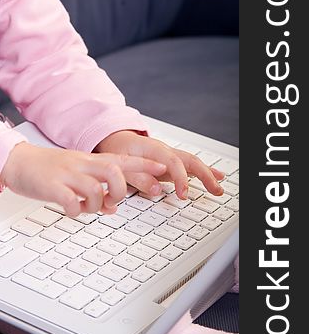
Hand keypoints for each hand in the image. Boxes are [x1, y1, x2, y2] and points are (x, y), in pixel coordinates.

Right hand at [0, 142, 166, 216]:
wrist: (19, 161)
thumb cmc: (49, 169)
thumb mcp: (76, 174)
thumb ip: (97, 187)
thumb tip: (113, 207)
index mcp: (89, 161)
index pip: (122, 160)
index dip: (143, 165)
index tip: (163, 168)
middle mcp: (81, 165)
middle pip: (114, 172)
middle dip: (121, 190)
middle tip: (112, 201)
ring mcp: (67, 175)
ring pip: (96, 189)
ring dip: (97, 205)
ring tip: (86, 208)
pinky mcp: (52, 187)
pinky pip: (71, 201)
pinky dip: (76, 211)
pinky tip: (71, 210)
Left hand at [94, 130, 224, 199]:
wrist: (115, 139)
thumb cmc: (117, 149)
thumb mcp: (120, 165)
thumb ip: (138, 178)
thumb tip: (156, 190)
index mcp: (153, 149)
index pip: (173, 162)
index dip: (181, 178)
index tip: (184, 195)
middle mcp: (164, 151)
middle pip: (189, 160)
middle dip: (204, 175)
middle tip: (215, 190)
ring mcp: (169, 156)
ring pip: (192, 163)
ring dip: (207, 175)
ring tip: (219, 189)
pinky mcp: (170, 163)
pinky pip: (189, 167)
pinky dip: (203, 173)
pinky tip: (215, 178)